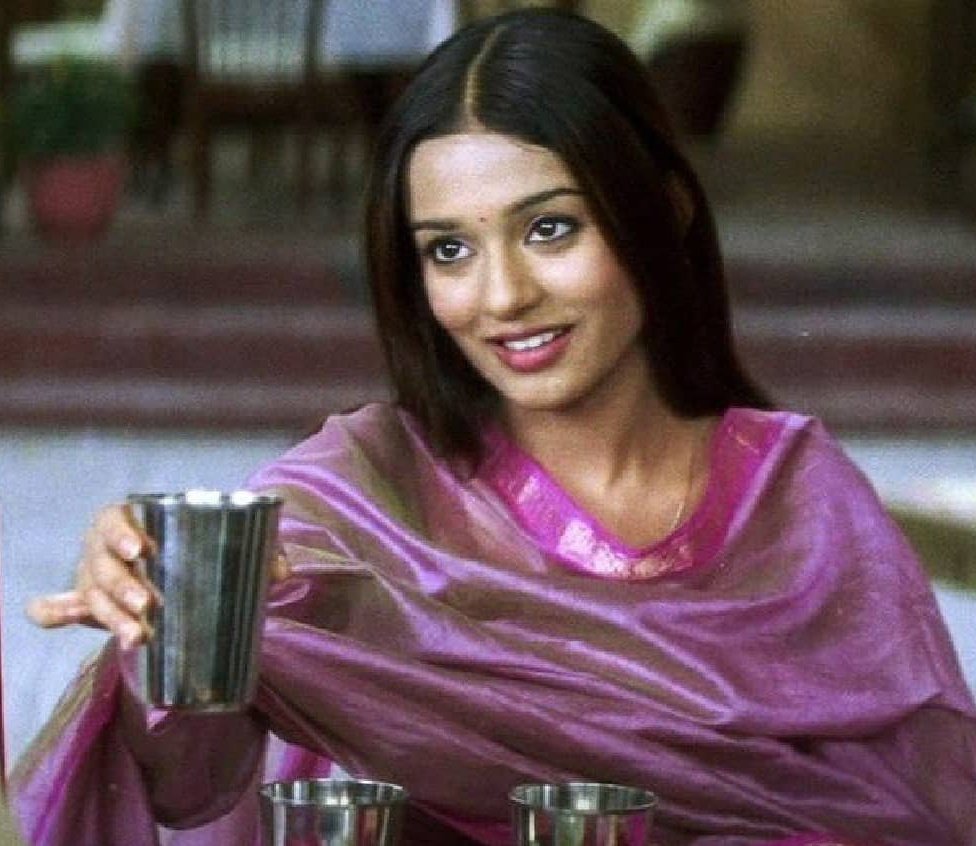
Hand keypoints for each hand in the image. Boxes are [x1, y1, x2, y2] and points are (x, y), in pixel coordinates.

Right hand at [27, 503, 290, 649]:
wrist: (190, 564)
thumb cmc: (207, 545)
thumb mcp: (230, 542)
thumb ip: (259, 550)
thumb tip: (283, 571)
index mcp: (136, 520)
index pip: (115, 519)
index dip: (121, 534)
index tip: (141, 551)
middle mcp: (110, 547)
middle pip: (101, 562)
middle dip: (120, 586)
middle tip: (148, 605)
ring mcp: (99, 576)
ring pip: (91, 594)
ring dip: (108, 616)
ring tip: (137, 637)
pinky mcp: (99, 605)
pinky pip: (67, 608)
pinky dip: (53, 612)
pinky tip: (47, 617)